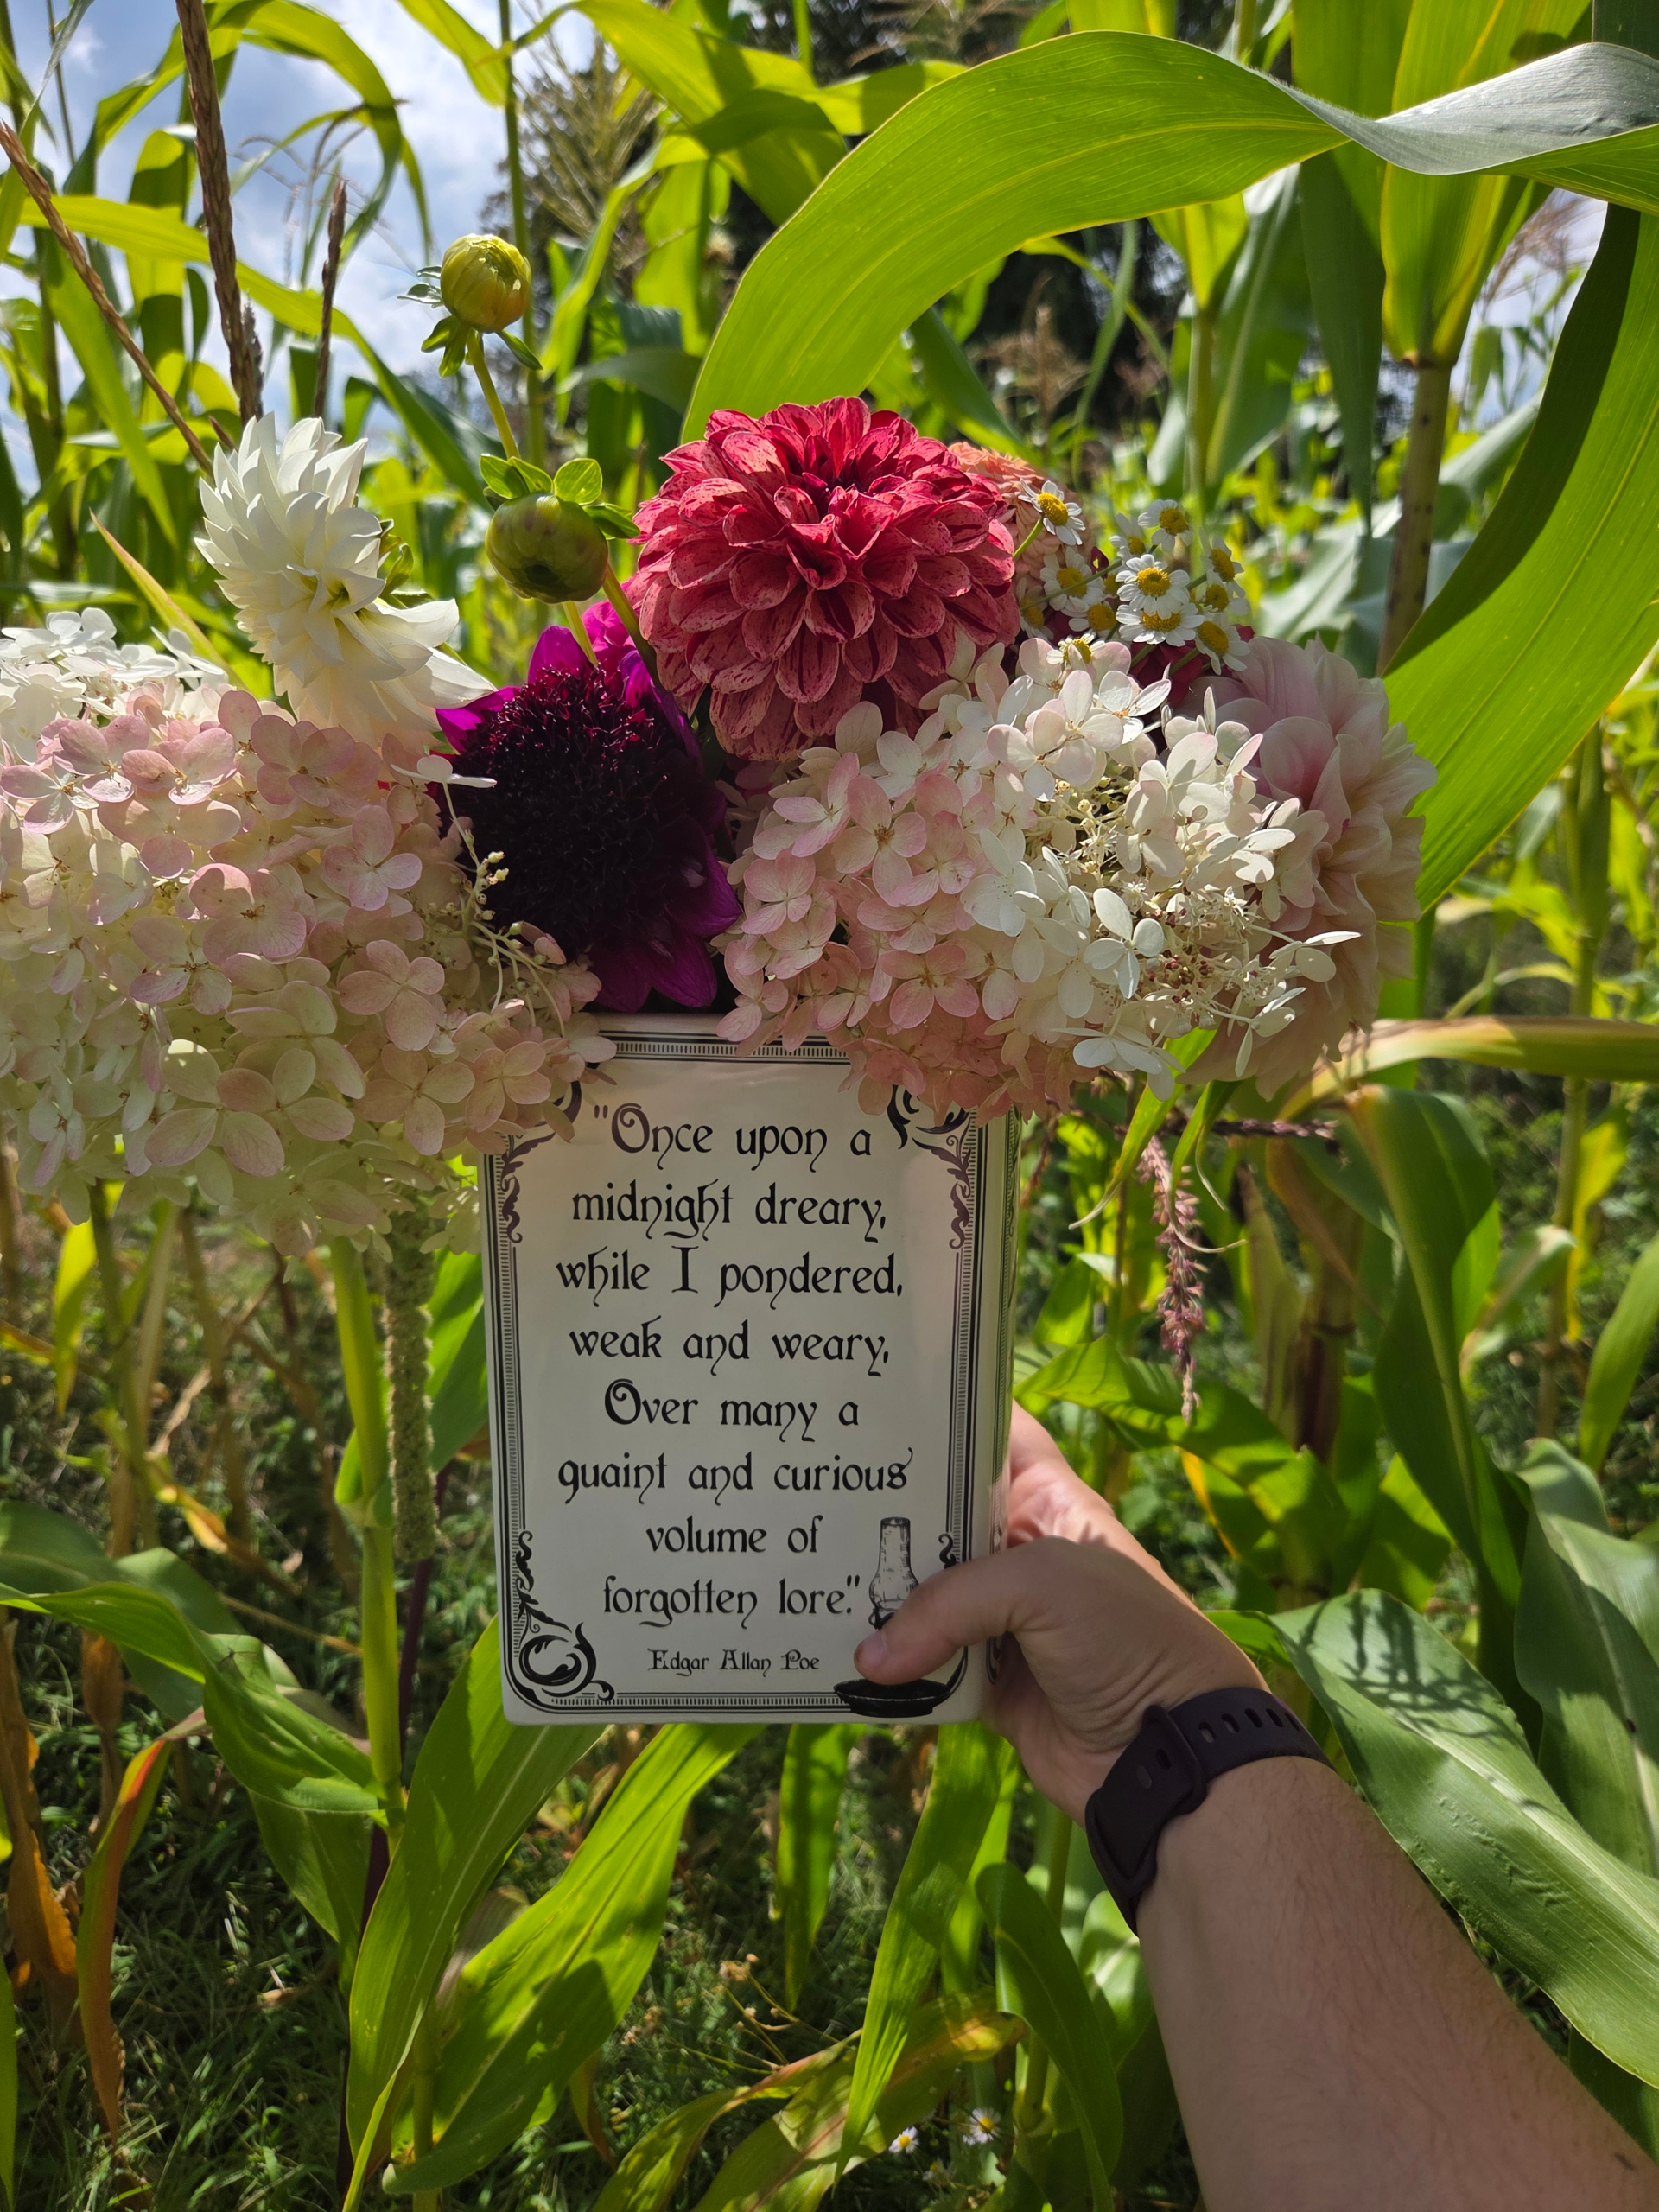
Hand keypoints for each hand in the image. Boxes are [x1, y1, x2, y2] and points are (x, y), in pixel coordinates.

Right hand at [854, 1405, 1260, 1820]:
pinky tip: (841, 1652)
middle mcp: (1021, 1553)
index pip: (994, 1437)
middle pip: (942, 1517)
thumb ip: (951, 1601)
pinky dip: (891, 1664)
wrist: (1167, 1756)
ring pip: (925, 1594)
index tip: (876, 1401)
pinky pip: (925, 1664)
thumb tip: (869, 1658)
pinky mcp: (986, 1681)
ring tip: (805, 1571)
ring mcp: (1003, 1619)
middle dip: (887, 1509)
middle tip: (813, 1490)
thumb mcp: (1045, 1585)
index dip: (945, 1414)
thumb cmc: (1125, 1639)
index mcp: (1050, 1502)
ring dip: (878, 1592)